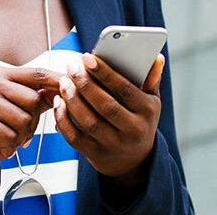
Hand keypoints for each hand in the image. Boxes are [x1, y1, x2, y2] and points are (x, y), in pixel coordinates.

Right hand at [0, 66, 61, 174]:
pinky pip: (9, 136)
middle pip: (33, 100)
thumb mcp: (16, 107)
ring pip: (23, 121)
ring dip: (19, 138)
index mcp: (1, 74)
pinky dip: (7, 147)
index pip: (36, 74)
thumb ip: (37, 97)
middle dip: (31, 123)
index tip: (72, 82)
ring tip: (4, 138)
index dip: (56, 80)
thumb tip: (64, 88)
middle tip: (17, 132)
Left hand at [55, 52, 164, 188]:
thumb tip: (157, 57)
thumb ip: (152, 78)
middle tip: (71, 67)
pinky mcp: (96, 154)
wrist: (135, 160)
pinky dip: (64, 120)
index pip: (125, 89)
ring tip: (64, 82)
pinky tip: (59, 103)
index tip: (88, 57)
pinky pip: (75, 138)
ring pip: (88, 121)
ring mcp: (114, 144)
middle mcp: (132, 129)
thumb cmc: (141, 121)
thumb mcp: (152, 101)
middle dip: (85, 84)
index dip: (104, 72)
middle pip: (105, 105)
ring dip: (72, 100)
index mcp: (147, 111)